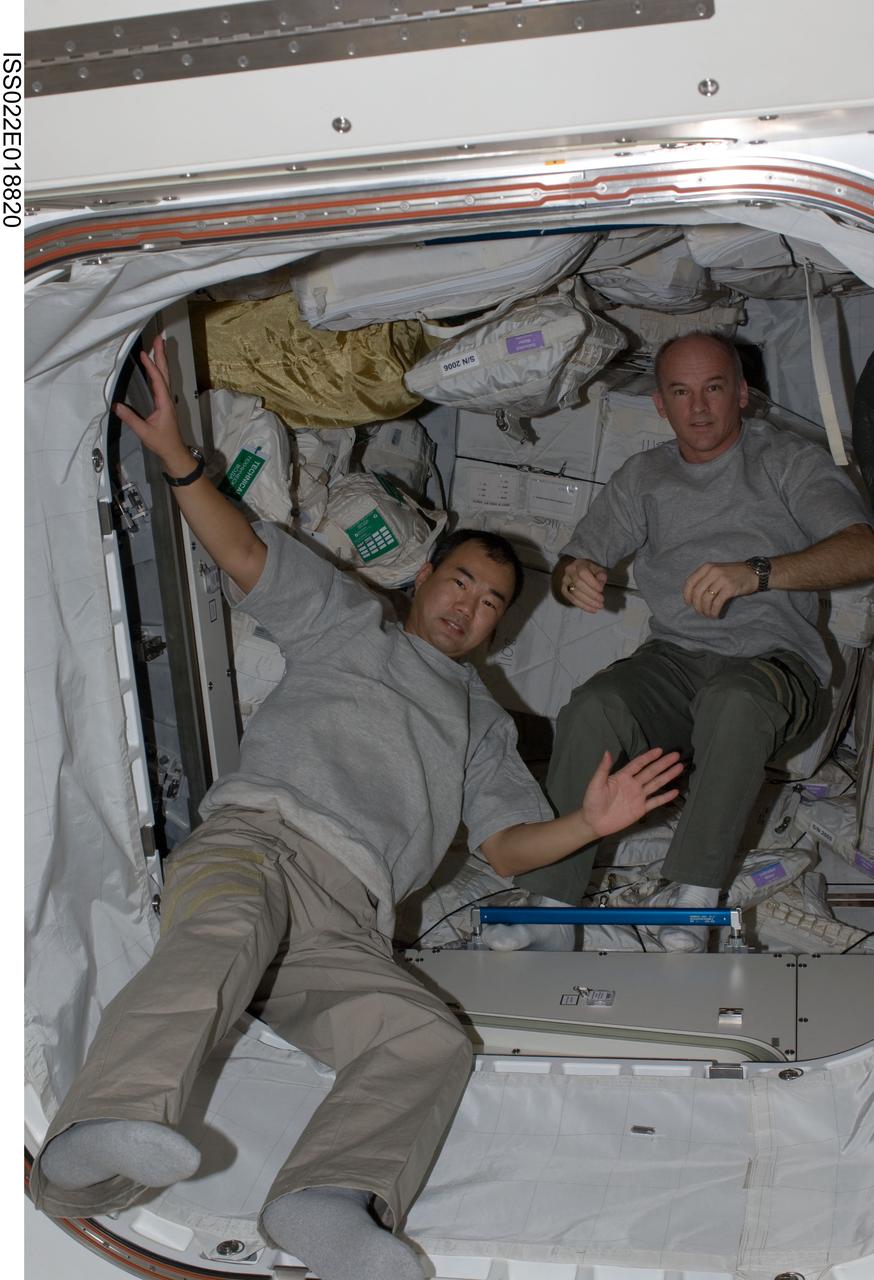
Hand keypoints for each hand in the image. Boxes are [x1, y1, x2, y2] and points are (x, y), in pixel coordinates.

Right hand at [113, 336, 189, 471]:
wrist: (174, 451)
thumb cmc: (162, 443)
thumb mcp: (144, 432)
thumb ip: (130, 419)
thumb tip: (116, 406)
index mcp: (164, 403)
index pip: (157, 381)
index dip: (151, 367)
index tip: (144, 354)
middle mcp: (167, 398)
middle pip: (164, 373)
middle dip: (161, 355)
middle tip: (159, 339)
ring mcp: (166, 399)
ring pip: (164, 376)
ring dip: (161, 360)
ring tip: (158, 346)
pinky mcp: (164, 402)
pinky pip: (161, 381)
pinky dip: (158, 370)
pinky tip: (154, 365)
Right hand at [561, 557, 608, 611]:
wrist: (574, 572)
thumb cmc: (588, 571)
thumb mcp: (596, 568)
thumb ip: (600, 573)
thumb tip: (601, 579)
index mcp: (578, 565)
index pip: (583, 573)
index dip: (592, 582)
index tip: (601, 589)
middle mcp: (569, 572)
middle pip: (578, 584)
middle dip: (592, 594)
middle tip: (601, 600)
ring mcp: (565, 582)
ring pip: (575, 594)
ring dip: (588, 602)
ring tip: (599, 606)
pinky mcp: (564, 591)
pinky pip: (573, 601)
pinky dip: (584, 606)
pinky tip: (593, 609)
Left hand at [580, 748, 682, 840]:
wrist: (594, 822)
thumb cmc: (593, 801)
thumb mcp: (596, 783)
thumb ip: (603, 769)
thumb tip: (607, 751)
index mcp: (623, 777)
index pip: (638, 764)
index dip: (649, 757)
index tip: (660, 750)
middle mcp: (633, 784)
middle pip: (651, 772)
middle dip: (663, 764)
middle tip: (676, 755)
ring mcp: (638, 796)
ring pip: (656, 784)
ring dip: (667, 776)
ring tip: (679, 768)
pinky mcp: (641, 809)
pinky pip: (655, 802)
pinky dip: (665, 797)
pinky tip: (674, 791)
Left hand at [683, 561, 758, 617]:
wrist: (754, 573)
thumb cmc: (733, 574)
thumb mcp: (717, 571)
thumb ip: (704, 579)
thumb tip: (692, 597)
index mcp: (707, 567)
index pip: (690, 582)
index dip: (687, 595)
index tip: (689, 604)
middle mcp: (712, 572)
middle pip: (697, 593)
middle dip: (697, 606)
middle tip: (700, 612)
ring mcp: (722, 579)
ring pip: (706, 599)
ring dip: (705, 610)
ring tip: (708, 615)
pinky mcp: (730, 588)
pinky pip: (717, 603)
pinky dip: (714, 611)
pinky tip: (716, 615)